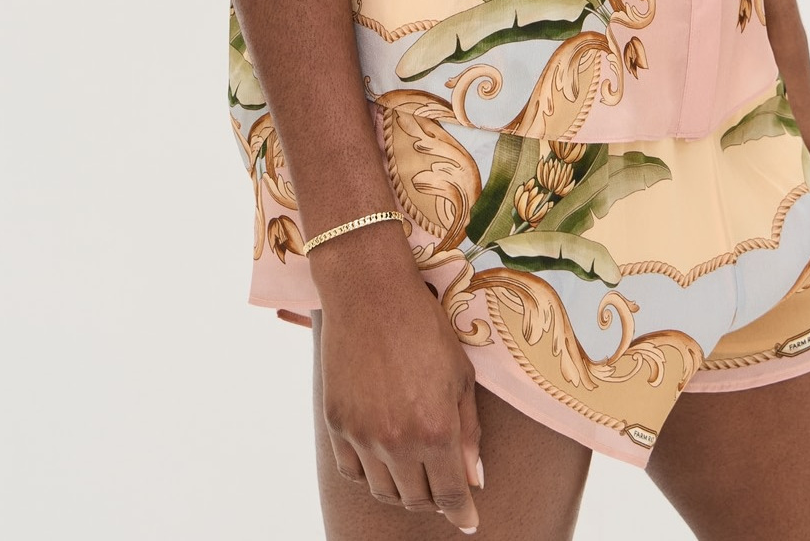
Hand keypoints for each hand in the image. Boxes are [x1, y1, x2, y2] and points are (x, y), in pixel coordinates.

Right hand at [316, 255, 482, 534]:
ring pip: (383, 491)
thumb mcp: (460, 374)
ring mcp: (362, 435)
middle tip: (442, 482)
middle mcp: (398, 441)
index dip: (462, 513)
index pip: (450, 495)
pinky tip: (382, 453)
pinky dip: (370, 472)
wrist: (369, 292)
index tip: (468, 521)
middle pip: (416, 500)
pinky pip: (352, 471)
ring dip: (402, 488)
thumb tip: (473, 478)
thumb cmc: (424, 326)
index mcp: (436, 430)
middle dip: (434, 498)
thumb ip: (468, 431)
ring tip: (413, 466)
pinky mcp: (336, 423)